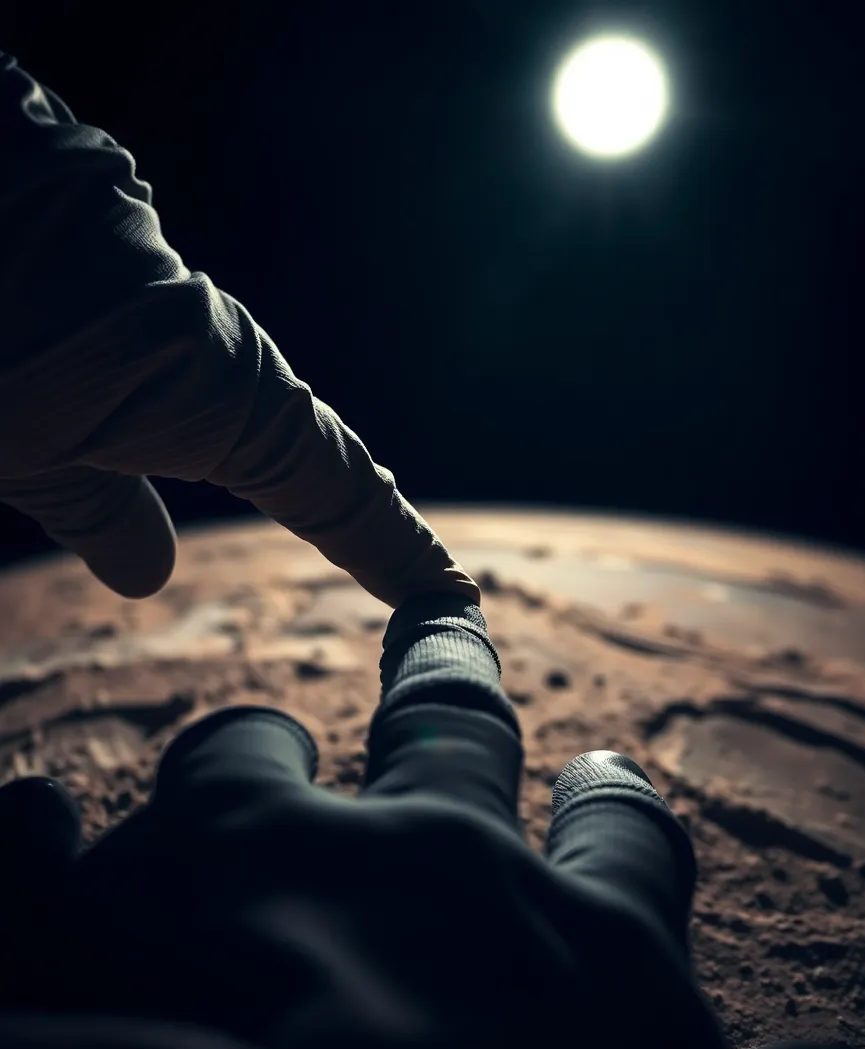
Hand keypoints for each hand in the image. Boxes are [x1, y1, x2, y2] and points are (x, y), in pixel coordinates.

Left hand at [0, 53, 478, 609]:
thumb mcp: (20, 449)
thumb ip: (94, 513)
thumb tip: (146, 577)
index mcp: (228, 403)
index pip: (342, 496)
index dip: (398, 552)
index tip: (449, 599)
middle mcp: (227, 350)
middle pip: (317, 444)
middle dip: (362, 509)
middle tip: (409, 563)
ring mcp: (187, 300)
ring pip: (254, 397)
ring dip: (288, 458)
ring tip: (324, 509)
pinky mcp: (135, 260)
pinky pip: (198, 354)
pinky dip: (214, 404)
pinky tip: (190, 407)